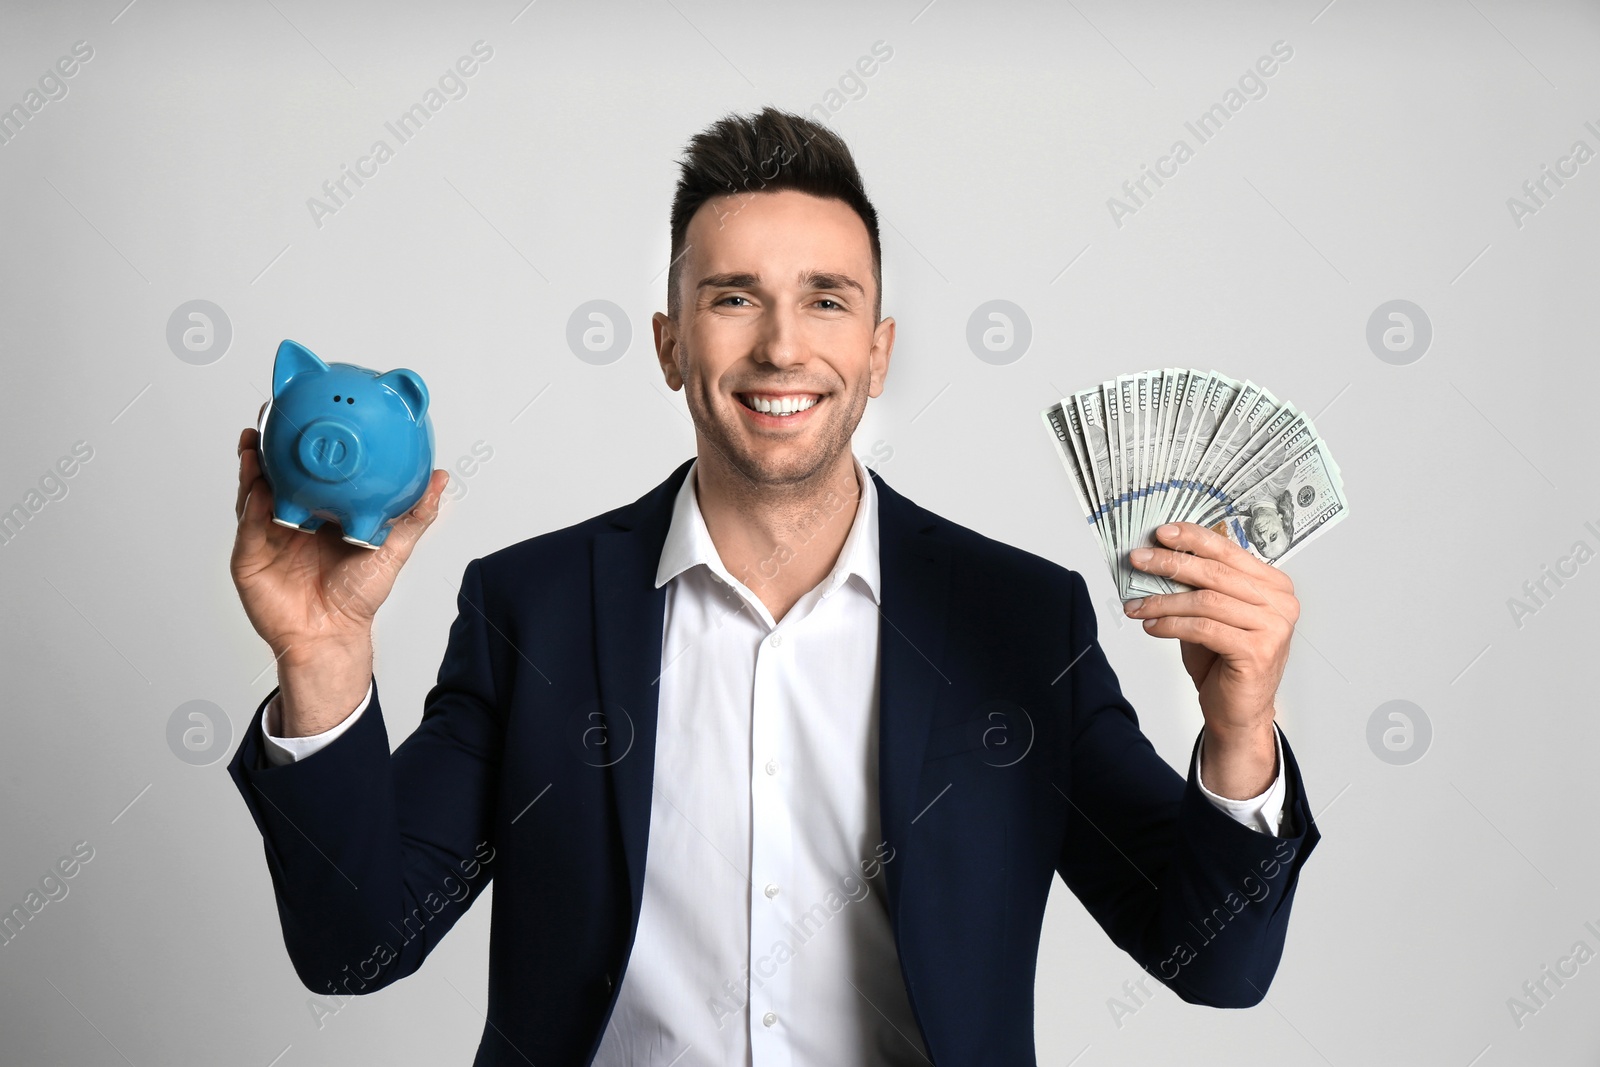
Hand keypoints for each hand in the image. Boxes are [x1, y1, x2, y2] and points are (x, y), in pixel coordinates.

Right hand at [231, 410, 447, 731]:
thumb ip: (413, 515)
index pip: (311, 471)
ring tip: (253, 441)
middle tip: (272, 414)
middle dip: (269, 444)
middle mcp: (291, 518)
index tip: (312, 410)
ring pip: (254, 492)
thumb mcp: (391, 549)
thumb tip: (440, 480)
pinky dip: (251, 501)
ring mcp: (267, 534)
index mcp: (321, 512)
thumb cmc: (358, 597)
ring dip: (251, 465)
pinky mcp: (249, 555)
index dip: (308, 443)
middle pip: (275, 473)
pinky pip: (248, 523)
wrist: (332, 635)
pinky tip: (257, 483)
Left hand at [1123, 522, 1297, 796]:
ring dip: (1163, 601)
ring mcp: (1274, 627)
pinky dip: (1170, 626)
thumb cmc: (1224, 661)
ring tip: (1136, 605)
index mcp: (1273, 584)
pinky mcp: (1258, 651)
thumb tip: (1157, 556)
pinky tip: (1150, 627)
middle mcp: (1280, 602)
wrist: (1238, 711)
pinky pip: (1203, 628)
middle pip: (1215, 573)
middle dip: (1170, 563)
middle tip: (1138, 560)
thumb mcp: (1210, 614)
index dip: (1193, 538)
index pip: (1229, 550)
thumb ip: (1197, 586)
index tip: (1161, 532)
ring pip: (1206, 601)